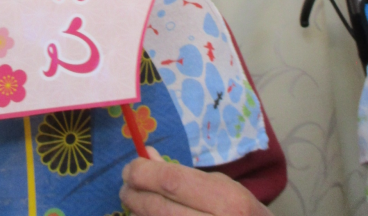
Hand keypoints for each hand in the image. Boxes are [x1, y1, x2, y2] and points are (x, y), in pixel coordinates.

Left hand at [120, 147, 270, 214]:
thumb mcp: (222, 187)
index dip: (145, 173)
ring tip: (133, 201)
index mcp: (227, 201)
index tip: (130, 168)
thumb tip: (148, 156)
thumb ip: (184, 175)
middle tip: (125, 185)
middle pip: (161, 208)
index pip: (173, 182)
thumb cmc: (243, 214)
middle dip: (135, 195)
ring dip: (139, 213)